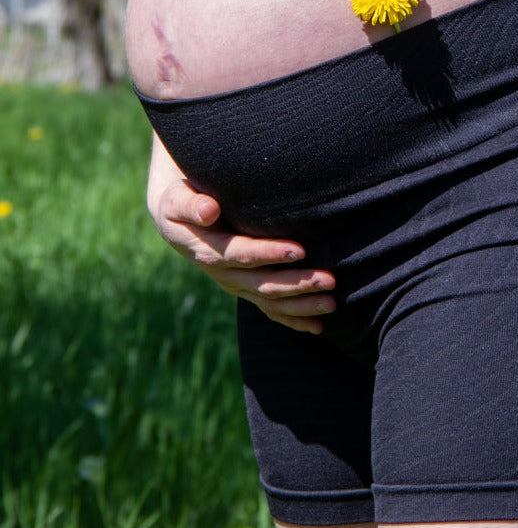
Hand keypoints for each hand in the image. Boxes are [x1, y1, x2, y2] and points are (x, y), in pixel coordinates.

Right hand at [149, 160, 335, 334]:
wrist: (178, 222)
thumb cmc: (182, 202)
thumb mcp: (177, 200)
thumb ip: (191, 205)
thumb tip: (209, 210)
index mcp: (209, 251)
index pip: (243, 254)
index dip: (271, 254)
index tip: (301, 249)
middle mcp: (224, 274)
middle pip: (264, 283)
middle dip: (297, 283)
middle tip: (329, 279)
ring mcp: (236, 285)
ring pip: (271, 301)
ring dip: (302, 304)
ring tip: (331, 303)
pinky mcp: (245, 289)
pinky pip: (269, 309)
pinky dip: (293, 320)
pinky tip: (317, 327)